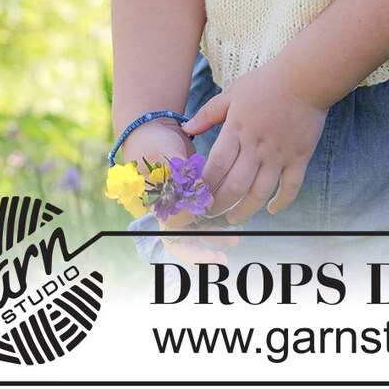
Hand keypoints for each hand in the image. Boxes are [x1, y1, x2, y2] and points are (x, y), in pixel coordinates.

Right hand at [121, 119, 235, 264]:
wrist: (155, 129)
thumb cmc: (155, 142)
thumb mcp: (164, 156)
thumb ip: (179, 176)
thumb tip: (199, 194)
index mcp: (157, 204)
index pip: (173, 229)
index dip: (191, 232)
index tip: (208, 222)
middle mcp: (168, 210)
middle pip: (181, 240)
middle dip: (200, 252)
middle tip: (220, 259)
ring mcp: (180, 204)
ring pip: (196, 230)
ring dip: (214, 237)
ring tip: (234, 242)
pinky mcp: (192, 196)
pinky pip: (204, 217)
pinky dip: (217, 223)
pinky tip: (233, 227)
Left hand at [182, 64, 327, 224]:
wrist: (305, 78)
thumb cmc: (266, 82)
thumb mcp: (233, 92)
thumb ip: (209, 112)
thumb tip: (187, 128)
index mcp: (237, 130)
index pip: (215, 167)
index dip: (204, 186)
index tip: (195, 196)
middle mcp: (256, 147)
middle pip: (234, 186)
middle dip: (218, 205)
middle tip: (210, 213)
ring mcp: (279, 155)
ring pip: (259, 193)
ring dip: (244, 211)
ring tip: (234, 219)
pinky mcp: (299, 158)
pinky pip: (290, 188)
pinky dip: (281, 202)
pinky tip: (271, 209)